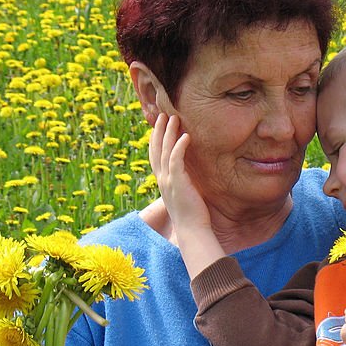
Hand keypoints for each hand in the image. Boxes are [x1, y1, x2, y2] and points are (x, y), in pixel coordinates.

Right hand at [149, 112, 225, 277]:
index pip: (154, 156)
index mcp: (162, 182)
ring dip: (168, 133)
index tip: (158, 125)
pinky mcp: (178, 183)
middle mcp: (162, 180)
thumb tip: (188, 177)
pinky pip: (176, 160)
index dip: (154, 139)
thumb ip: (182, 184)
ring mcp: (168, 181)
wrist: (191, 231)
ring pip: (164, 151)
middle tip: (162, 114)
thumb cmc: (191, 215)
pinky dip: (179, 147)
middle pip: (156, 149)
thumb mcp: (184, 195)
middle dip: (158, 130)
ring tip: (173, 118)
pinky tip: (185, 136)